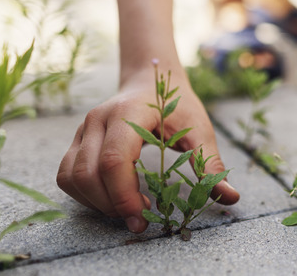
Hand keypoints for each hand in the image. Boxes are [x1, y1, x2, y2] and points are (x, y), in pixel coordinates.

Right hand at [56, 65, 239, 232]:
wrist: (151, 78)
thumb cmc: (176, 103)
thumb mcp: (200, 128)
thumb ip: (211, 163)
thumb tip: (230, 196)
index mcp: (128, 113)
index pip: (115, 160)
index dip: (124, 196)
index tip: (143, 218)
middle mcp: (98, 119)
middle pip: (88, 173)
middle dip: (111, 205)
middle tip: (139, 218)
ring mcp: (83, 129)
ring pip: (72, 177)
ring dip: (96, 202)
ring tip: (127, 207)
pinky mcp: (77, 140)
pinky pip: (67, 175)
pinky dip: (84, 195)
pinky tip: (112, 198)